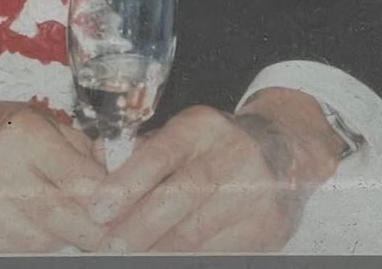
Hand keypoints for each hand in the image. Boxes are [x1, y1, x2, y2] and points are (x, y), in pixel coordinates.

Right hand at [0, 88, 109, 252]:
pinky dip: (35, 240)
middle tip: (109, 227)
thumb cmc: (0, 125)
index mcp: (24, 134)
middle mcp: (1, 170)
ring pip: (46, 241)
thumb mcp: (45, 120)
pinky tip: (31, 219)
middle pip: (65, 218)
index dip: (109, 199)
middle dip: (93, 227)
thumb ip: (83, 151)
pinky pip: (19, 249)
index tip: (123, 204)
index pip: (80, 182)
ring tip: (58, 212)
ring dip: (63, 234)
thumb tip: (117, 185)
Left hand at [90, 88, 345, 252]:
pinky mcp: (269, 227)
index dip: (127, 184)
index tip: (98, 208)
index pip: (159, 155)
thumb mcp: (182, 132)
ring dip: (161, 249)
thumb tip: (99, 182)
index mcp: (201, 126)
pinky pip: (220, 252)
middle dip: (140, 226)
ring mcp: (256, 193)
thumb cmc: (214, 143)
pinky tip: (168, 257)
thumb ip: (143, 153)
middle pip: (180, 196)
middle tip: (111, 244)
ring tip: (133, 254)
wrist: (283, 148)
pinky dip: (190, 258)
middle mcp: (232, 155)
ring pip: (199, 232)